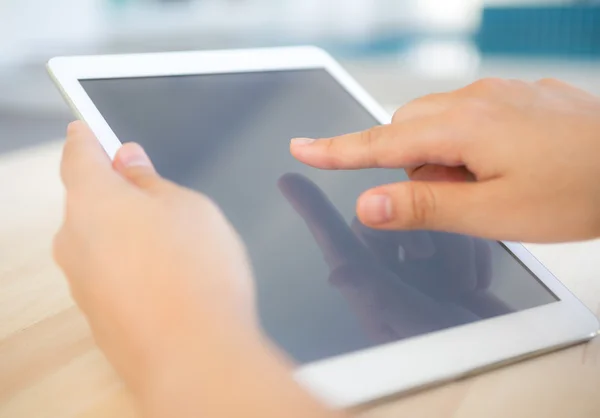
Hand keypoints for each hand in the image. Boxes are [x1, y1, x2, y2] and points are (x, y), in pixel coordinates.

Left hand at [54, 122, 255, 393]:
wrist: (193, 355)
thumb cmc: (194, 275)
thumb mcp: (187, 205)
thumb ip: (151, 179)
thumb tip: (131, 164)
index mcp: (92, 200)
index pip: (78, 155)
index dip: (86, 139)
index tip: (85, 129)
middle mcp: (74, 241)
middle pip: (90, 201)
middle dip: (118, 192)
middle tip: (155, 192)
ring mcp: (82, 281)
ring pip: (102, 240)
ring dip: (129, 234)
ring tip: (176, 245)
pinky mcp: (98, 313)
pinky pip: (111, 274)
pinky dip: (133, 267)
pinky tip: (169, 277)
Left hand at [278, 173, 510, 343]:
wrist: (506, 359)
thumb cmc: (454, 351)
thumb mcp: (415, 323)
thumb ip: (377, 295)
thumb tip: (337, 273)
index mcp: (372, 288)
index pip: (338, 243)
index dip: (313, 211)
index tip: (289, 182)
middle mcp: (391, 275)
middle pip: (388, 223)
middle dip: (416, 232)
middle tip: (430, 258)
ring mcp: (420, 269)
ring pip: (425, 223)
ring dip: (449, 247)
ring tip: (459, 285)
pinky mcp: (449, 263)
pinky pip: (453, 231)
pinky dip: (467, 251)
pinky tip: (471, 282)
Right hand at [290, 78, 599, 242]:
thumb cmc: (581, 189)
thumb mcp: (494, 212)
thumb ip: (424, 207)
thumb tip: (367, 205)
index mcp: (463, 127)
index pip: (379, 142)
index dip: (336, 150)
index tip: (302, 148)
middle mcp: (476, 99)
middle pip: (407, 130)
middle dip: (411, 165)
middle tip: (452, 199)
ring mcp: (500, 93)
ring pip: (440, 124)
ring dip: (443, 158)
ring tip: (489, 187)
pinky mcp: (518, 96)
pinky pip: (471, 116)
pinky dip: (469, 144)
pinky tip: (508, 165)